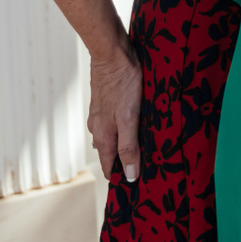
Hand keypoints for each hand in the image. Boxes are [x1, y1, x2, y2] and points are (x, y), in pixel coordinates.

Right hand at [88, 39, 142, 182]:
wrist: (111, 54)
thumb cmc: (123, 84)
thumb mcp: (130, 117)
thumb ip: (129, 146)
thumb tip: (130, 175)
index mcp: (104, 136)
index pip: (109, 166)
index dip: (121, 177)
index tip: (134, 187)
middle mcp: (98, 128)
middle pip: (110, 153)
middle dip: (123, 163)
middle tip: (143, 169)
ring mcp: (99, 115)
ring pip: (110, 137)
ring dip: (122, 146)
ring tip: (140, 150)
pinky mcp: (104, 102)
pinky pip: (112, 122)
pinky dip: (122, 129)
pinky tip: (133, 124)